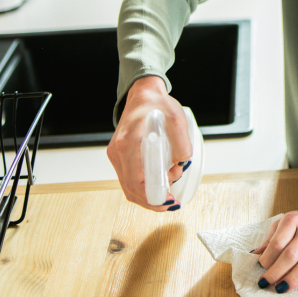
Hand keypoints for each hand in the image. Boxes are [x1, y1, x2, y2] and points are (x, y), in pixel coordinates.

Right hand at [106, 76, 191, 210]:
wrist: (142, 94)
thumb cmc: (157, 104)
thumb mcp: (177, 118)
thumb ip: (182, 142)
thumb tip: (182, 164)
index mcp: (129, 142)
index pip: (137, 180)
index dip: (153, 196)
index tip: (169, 202)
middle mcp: (117, 151)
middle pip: (131, 189)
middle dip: (153, 200)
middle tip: (172, 201)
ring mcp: (115, 154)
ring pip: (128, 187)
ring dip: (148, 194)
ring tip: (168, 186)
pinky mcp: (118, 156)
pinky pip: (128, 179)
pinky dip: (142, 186)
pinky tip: (158, 182)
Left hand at [253, 210, 297, 293]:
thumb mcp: (286, 225)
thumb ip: (271, 240)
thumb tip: (254, 255)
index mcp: (294, 220)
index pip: (278, 242)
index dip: (267, 258)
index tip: (260, 270)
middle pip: (292, 253)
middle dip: (276, 271)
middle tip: (266, 284)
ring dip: (294, 277)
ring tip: (281, 288)